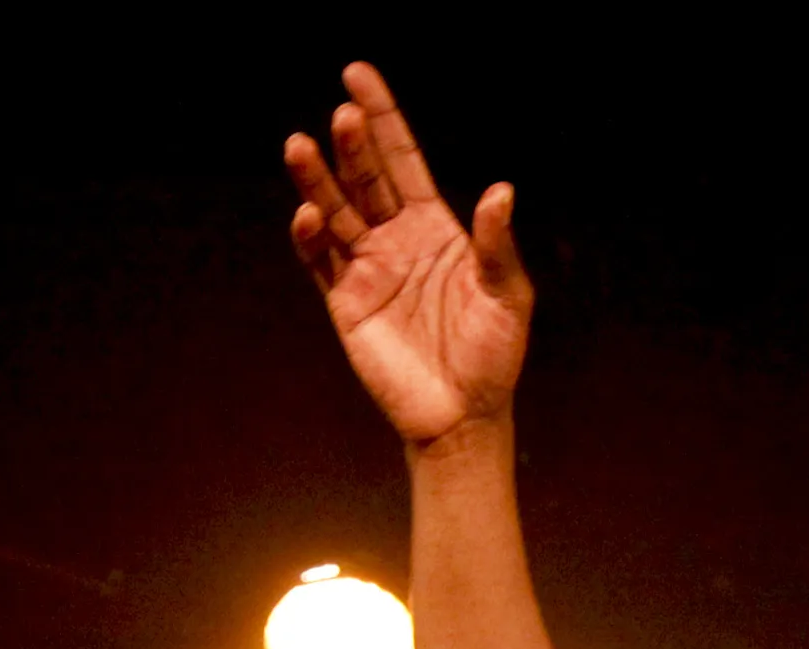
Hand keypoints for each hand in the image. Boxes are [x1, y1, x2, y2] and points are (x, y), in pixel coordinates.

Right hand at [284, 64, 531, 444]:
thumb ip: (498, 246)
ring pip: (335, 211)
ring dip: (318, 179)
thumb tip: (501, 192)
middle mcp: (396, 238)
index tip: (357, 75)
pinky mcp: (345, 301)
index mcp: (436, 228)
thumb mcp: (509, 298)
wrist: (464, 415)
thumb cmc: (493, 357)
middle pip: (367, 178)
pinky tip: (309, 215)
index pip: (403, 160)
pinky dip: (311, 236)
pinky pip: (320, 261)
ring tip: (299, 145)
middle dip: (354, 145)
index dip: (383, 118)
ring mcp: (367, 267)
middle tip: (344, 113)